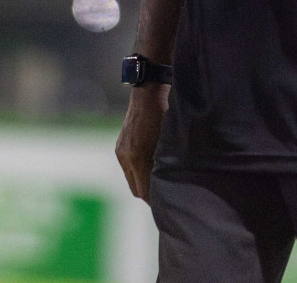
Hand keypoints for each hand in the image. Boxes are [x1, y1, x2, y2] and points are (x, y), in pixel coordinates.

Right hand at [115, 83, 168, 200]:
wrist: (150, 91)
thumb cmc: (166, 113)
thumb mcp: (171, 140)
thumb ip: (169, 163)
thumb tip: (176, 182)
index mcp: (137, 158)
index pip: (144, 192)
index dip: (156, 202)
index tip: (170, 206)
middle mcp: (125, 156)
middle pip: (137, 190)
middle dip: (150, 196)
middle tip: (168, 199)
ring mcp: (121, 151)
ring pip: (132, 179)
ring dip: (144, 184)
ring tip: (161, 185)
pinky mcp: (120, 145)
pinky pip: (128, 168)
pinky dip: (139, 172)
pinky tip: (152, 168)